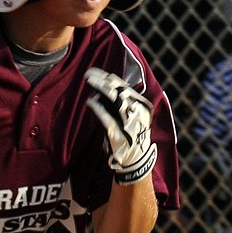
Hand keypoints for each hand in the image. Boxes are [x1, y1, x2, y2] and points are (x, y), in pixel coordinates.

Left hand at [85, 68, 156, 183]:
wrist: (135, 160)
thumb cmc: (131, 135)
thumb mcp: (134, 116)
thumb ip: (123, 101)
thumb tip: (105, 84)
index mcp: (143, 106)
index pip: (124, 87)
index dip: (109, 77)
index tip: (96, 72)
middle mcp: (138, 112)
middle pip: (118, 90)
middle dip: (102, 80)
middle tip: (88, 74)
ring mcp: (129, 123)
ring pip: (114, 99)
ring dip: (100, 88)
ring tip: (89, 81)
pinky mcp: (118, 134)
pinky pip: (106, 117)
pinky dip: (97, 107)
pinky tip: (89, 101)